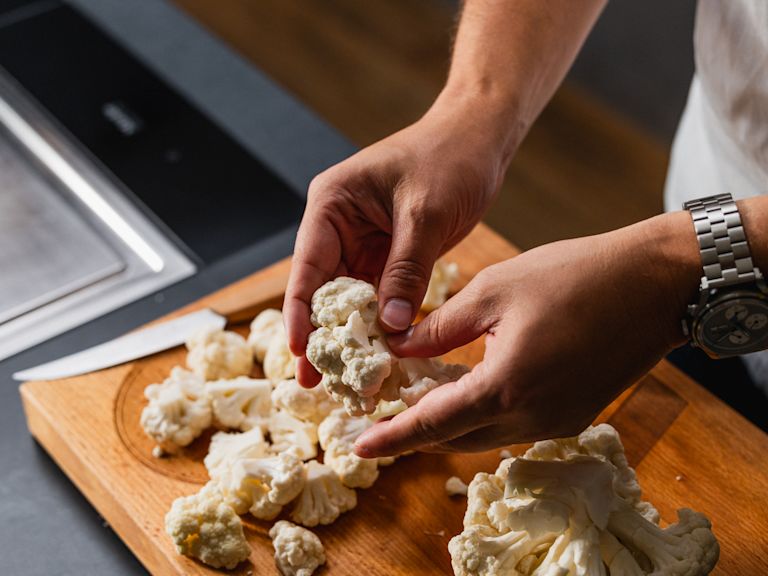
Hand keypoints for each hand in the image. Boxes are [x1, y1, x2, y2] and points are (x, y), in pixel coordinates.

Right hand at [284, 91, 518, 385]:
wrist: (478, 139)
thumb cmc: (449, 158)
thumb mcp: (425, 214)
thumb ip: (406, 270)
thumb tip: (390, 327)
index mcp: (332, 204)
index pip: (307, 267)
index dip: (301, 314)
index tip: (300, 353)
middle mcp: (339, 226)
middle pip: (322, 290)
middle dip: (321, 335)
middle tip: (316, 383)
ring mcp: (362, 243)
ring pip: (349, 299)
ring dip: (350, 336)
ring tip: (345, 380)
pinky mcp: (387, 256)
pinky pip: (377, 296)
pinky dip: (378, 325)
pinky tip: (378, 355)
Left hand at [354, 211, 700, 455]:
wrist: (654, 284)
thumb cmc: (572, 275)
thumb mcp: (494, 290)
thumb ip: (440, 326)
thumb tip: (400, 346)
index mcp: (504, 386)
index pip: (432, 425)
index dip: (392, 438)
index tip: (359, 446)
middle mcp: (532, 417)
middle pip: (457, 438)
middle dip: (417, 432)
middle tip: (383, 417)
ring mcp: (558, 421)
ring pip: (486, 434)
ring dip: (451, 422)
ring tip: (420, 398)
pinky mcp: (575, 416)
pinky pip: (515, 425)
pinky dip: (485, 413)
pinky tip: (470, 387)